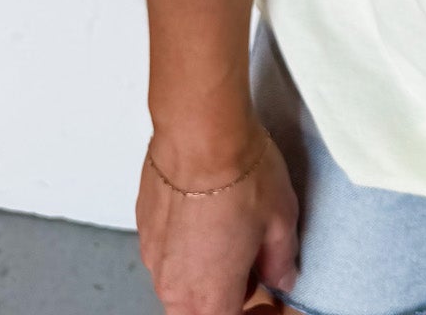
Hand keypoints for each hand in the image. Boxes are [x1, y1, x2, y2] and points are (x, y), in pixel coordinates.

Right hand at [136, 125, 299, 314]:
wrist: (200, 130)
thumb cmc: (240, 173)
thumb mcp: (281, 221)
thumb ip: (281, 261)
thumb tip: (281, 277)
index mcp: (210, 296)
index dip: (255, 313)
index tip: (268, 301)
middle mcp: (175, 286)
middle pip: (201, 311)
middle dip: (229, 296)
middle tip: (252, 265)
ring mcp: (154, 258)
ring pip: (181, 284)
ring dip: (206, 271)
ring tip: (231, 232)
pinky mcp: (144, 228)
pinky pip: (167, 252)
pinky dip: (187, 245)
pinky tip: (208, 212)